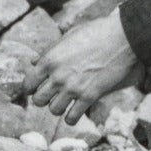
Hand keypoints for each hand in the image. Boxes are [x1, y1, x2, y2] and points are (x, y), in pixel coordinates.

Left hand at [25, 10, 140, 123]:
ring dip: (59, 108)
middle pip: (38, 100)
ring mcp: (73, 88)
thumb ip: (49, 51)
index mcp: (49, 60)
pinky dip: (72, 118)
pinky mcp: (89, 96)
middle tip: (53, 95)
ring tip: (66, 102)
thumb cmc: (96, 33)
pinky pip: (72, 118)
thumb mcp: (67, 37)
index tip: (38, 87)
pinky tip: (76, 112)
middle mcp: (57, 76)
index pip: (28, 84)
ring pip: (54, 110)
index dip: (31, 87)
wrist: (123, 38)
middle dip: (44, 99)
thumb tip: (32, 62)